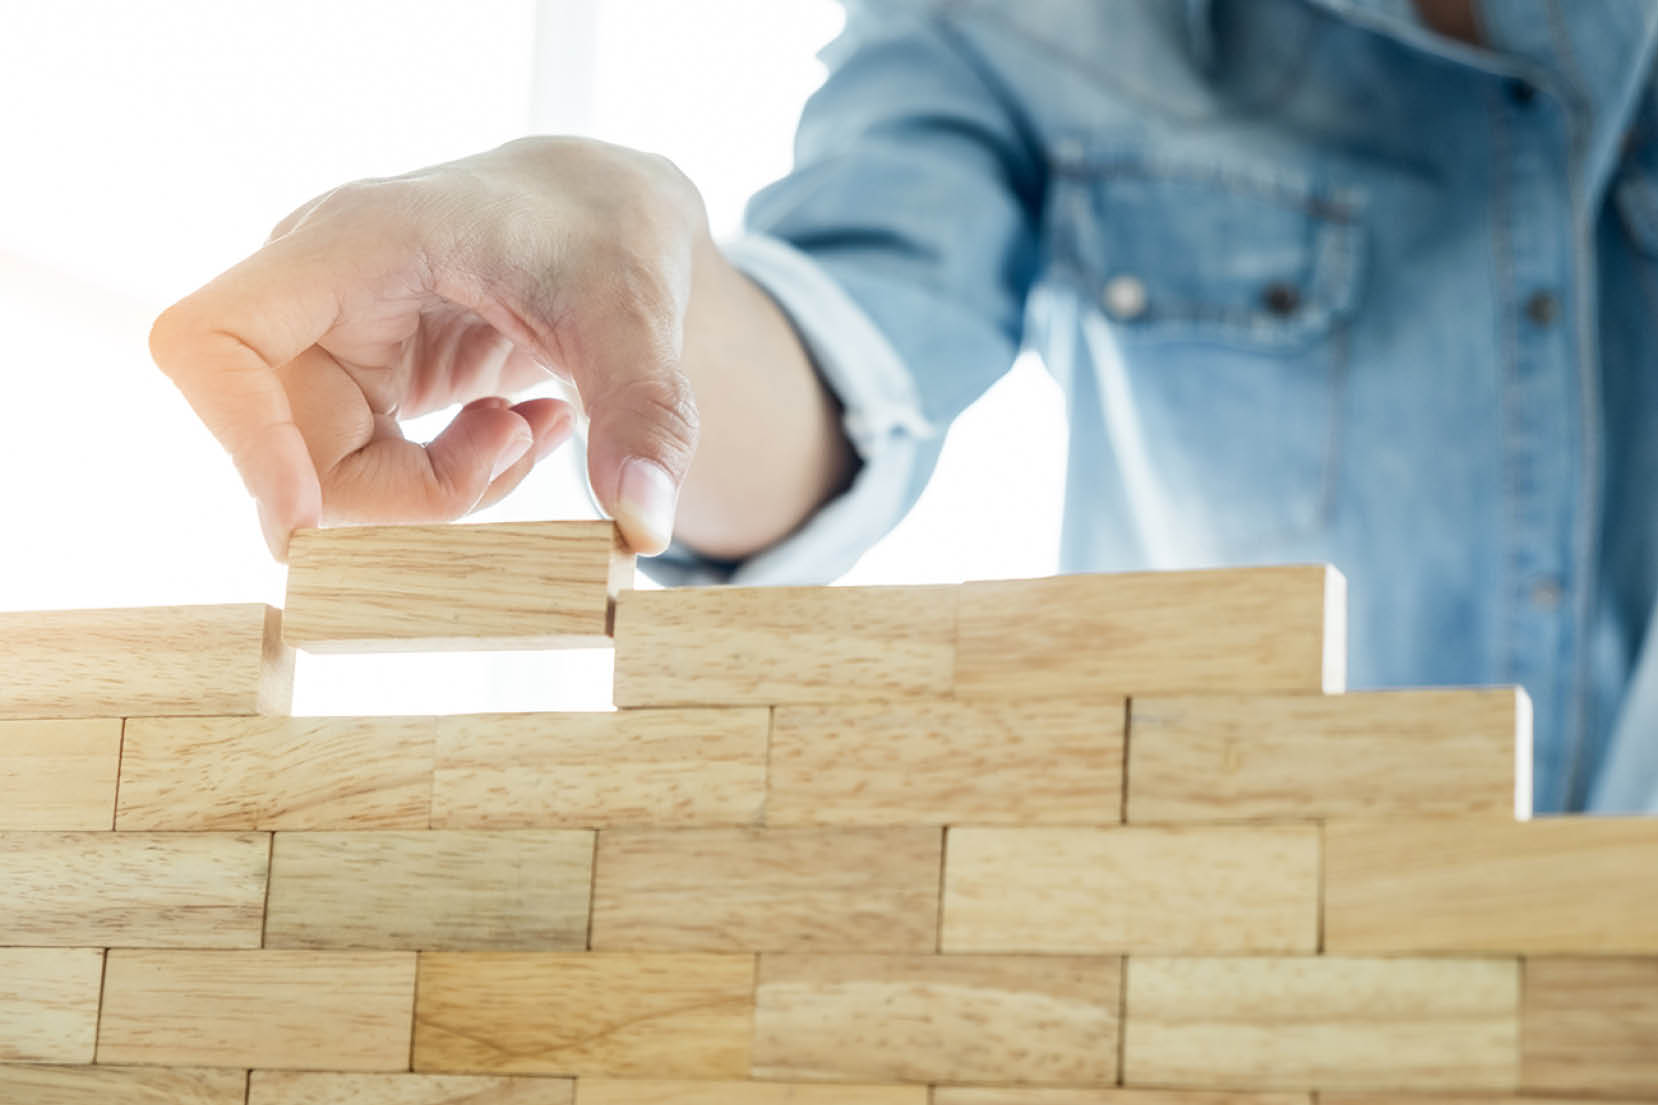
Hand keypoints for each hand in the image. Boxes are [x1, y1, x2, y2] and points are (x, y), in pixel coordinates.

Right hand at [149, 137, 704, 556]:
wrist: (602, 212)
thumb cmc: (608, 234)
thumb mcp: (642, 317)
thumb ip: (646, 414)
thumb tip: (643, 530)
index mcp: (353, 243)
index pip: (212, 341)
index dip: (239, 439)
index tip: (310, 519)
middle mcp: (315, 293)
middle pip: (287, 449)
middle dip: (406, 492)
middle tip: (516, 447)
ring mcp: (329, 342)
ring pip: (327, 479)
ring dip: (436, 491)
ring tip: (531, 427)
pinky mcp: (357, 384)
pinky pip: (366, 475)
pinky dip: (445, 482)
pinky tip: (519, 427)